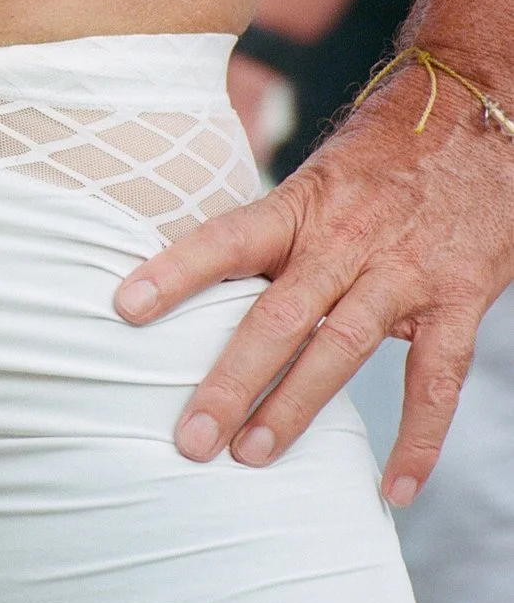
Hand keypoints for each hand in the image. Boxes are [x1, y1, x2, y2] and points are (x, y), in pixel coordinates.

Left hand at [117, 45, 513, 502]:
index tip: (123, 308)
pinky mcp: (460, 299)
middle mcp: (345, 240)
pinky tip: (391, 488)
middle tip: (189, 437)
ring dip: (294, 408)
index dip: (173, 271)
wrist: (479, 114)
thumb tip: (213, 287)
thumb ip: (276, 234)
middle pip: (277, 316)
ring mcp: (404, 273)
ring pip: (340, 349)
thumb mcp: (317, 178)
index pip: (225, 239)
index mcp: (300, 206)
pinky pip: (438, 381)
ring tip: (251, 455)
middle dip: (229, 381)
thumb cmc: (382, 153)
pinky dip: (417, 440)